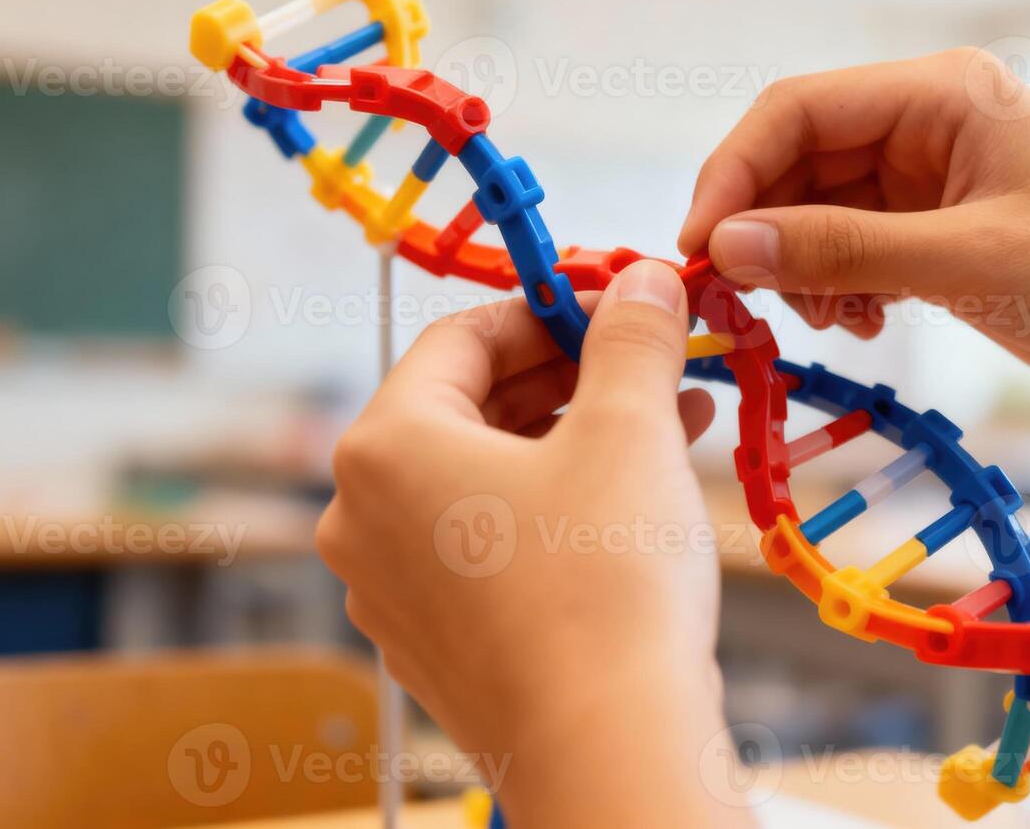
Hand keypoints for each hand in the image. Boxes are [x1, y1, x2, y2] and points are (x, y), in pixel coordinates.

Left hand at [318, 261, 751, 826]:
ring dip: (571, 444)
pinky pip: (486, 548)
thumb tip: (641, 281)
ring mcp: (391, 590)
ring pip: (482, 482)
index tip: (615, 308)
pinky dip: (551, 512)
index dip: (549, 311)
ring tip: (665, 428)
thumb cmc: (605, 586)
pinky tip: (631, 505)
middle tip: (647, 365)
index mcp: (384, 447)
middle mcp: (363, 518)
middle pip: (467, 409)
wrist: (607, 748)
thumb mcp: (628, 429)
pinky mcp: (434, 646)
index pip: (460, 337)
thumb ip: (630, 339)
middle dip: (568, 380)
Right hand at [678, 48, 1029, 416]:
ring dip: (802, 267)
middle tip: (741, 301)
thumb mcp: (968, 262)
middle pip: (796, 161)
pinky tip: (866, 324)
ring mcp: (929, 179)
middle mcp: (927, 123)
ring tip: (834, 319)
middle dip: (764, 230)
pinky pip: (848, 247)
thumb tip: (728, 245)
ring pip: (815, 210)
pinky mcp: (934, 231)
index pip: (797, 110)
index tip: (700, 250)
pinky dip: (836, 286)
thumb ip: (844, 250)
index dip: (733, 175)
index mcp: (942, 92)